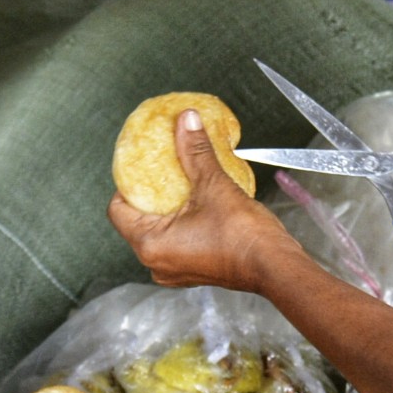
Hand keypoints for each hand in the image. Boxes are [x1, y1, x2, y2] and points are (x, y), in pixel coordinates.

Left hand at [109, 110, 305, 292]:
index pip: (118, 209)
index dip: (127, 184)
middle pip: (137, 220)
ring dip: (168, 210)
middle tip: (163, 170)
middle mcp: (156, 263)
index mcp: (149, 245)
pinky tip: (198, 205)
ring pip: (158, 232)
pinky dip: (182, 224)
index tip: (142, 167)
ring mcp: (175, 271)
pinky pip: (176, 243)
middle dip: (150, 194)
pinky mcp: (193, 272)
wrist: (275, 265)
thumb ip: (195, 151)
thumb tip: (186, 120)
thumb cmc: (243, 236)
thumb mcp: (214, 185)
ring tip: (183, 185)